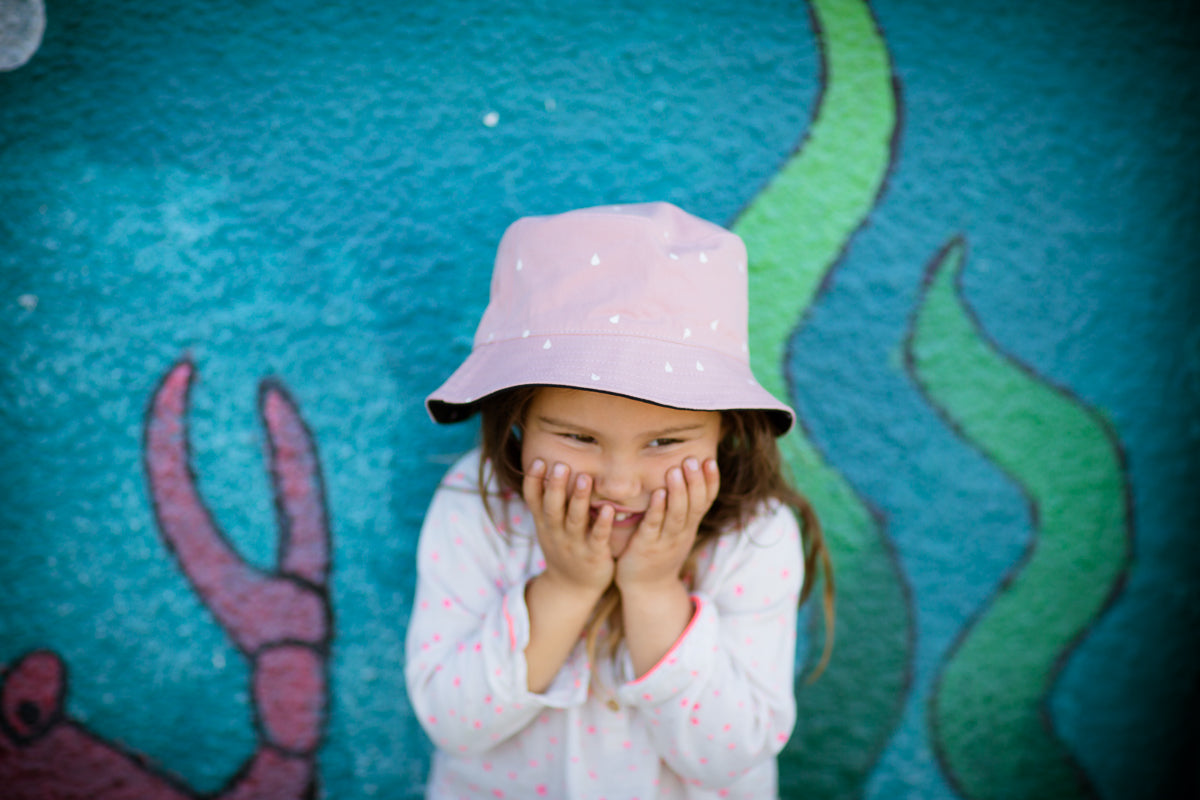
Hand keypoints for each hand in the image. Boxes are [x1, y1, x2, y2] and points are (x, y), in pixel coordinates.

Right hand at [523, 459, 614, 595]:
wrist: (572, 589)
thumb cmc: (563, 549)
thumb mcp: (548, 528)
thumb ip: (548, 502)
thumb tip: (544, 467)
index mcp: (544, 524)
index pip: (533, 500)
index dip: (533, 481)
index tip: (537, 461)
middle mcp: (556, 533)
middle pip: (552, 507)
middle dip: (555, 486)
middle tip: (560, 464)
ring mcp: (574, 545)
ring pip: (574, 520)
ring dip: (579, 499)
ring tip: (584, 478)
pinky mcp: (593, 555)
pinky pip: (598, 538)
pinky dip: (602, 524)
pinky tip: (608, 509)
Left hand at [615, 457, 719, 592]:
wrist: (648, 589)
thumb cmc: (660, 553)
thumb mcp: (678, 531)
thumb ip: (682, 509)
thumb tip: (688, 478)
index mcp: (690, 526)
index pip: (705, 501)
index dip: (710, 482)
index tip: (710, 460)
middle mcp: (682, 533)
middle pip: (694, 505)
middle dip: (695, 482)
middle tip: (693, 459)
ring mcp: (665, 541)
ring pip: (676, 515)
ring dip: (678, 492)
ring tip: (676, 470)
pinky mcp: (647, 547)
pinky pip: (654, 526)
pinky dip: (657, 509)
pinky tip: (657, 493)